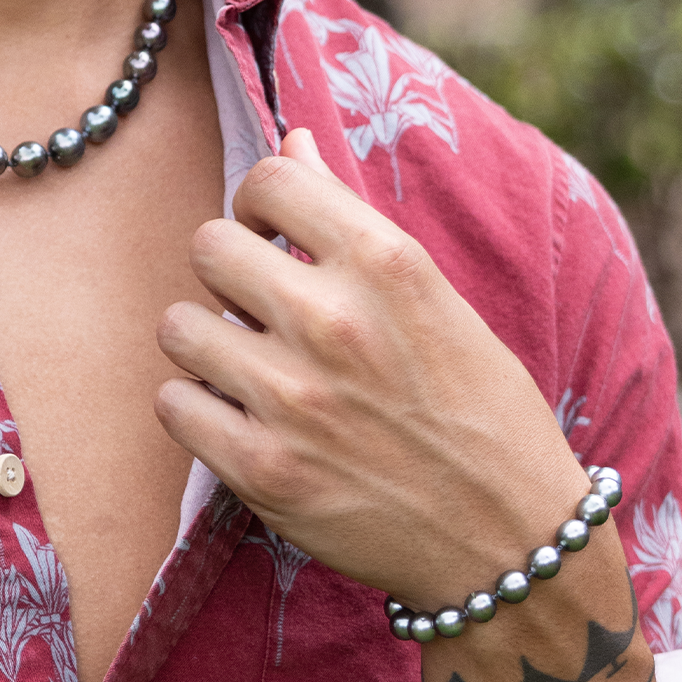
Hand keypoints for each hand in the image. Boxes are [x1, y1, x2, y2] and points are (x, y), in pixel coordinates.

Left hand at [153, 128, 588, 612]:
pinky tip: (239, 417)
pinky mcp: (262, 470)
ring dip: (206, 341)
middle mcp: (332, 321)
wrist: (509, 541)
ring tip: (250, 364)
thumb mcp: (433, 294)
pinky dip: (196, 409)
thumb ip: (349, 216)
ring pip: (178, 324)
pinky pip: (172, 403)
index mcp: (385, 263)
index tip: (271, 233)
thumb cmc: (477, 406)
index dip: (258, 202)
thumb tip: (290, 140)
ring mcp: (292, 398)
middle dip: (227, 271)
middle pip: (207, 245)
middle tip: (258, 305)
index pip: (270, 178)